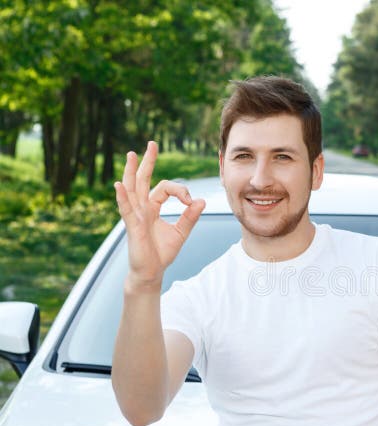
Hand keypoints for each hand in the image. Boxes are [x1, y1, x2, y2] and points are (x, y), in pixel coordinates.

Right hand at [113, 141, 205, 290]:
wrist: (151, 273)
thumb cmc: (162, 253)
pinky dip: (123, 197)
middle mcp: (142, 208)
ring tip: (131, 154)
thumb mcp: (181, 232)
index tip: (191, 202)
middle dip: (147, 162)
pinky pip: (127, 209)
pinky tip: (120, 185)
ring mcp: (135, 216)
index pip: (165, 188)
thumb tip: (202, 201)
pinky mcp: (132, 226)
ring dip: (131, 172)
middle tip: (151, 144)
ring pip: (132, 189)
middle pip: (143, 180)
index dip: (181, 191)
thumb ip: (190, 217)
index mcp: (152, 207)